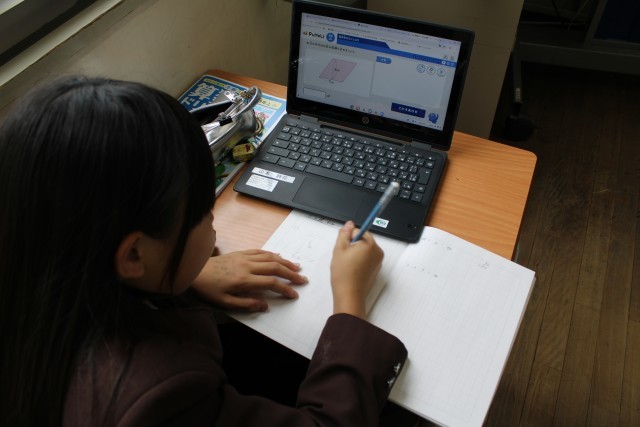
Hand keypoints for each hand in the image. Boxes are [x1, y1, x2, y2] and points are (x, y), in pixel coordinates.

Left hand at [191, 249, 307, 311]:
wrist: (194, 272)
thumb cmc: (209, 290)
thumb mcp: (225, 303)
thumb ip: (246, 304)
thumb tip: (265, 305)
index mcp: (244, 280)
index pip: (271, 284)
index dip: (285, 289)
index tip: (294, 294)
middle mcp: (247, 266)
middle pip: (274, 268)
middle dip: (291, 274)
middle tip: (302, 280)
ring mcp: (244, 257)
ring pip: (270, 257)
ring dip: (285, 262)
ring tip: (297, 267)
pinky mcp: (240, 253)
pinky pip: (260, 251)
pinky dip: (272, 254)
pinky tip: (279, 257)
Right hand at [330, 221, 382, 318]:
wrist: (349, 295)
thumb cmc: (344, 274)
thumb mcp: (339, 249)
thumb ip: (344, 233)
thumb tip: (349, 224)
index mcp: (370, 244)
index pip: (359, 231)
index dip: (349, 237)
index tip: (344, 246)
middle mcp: (377, 252)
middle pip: (364, 240)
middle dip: (353, 245)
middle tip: (344, 256)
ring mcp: (378, 262)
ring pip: (365, 250)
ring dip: (356, 253)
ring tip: (348, 264)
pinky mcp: (376, 270)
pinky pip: (368, 260)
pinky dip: (360, 262)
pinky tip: (352, 270)